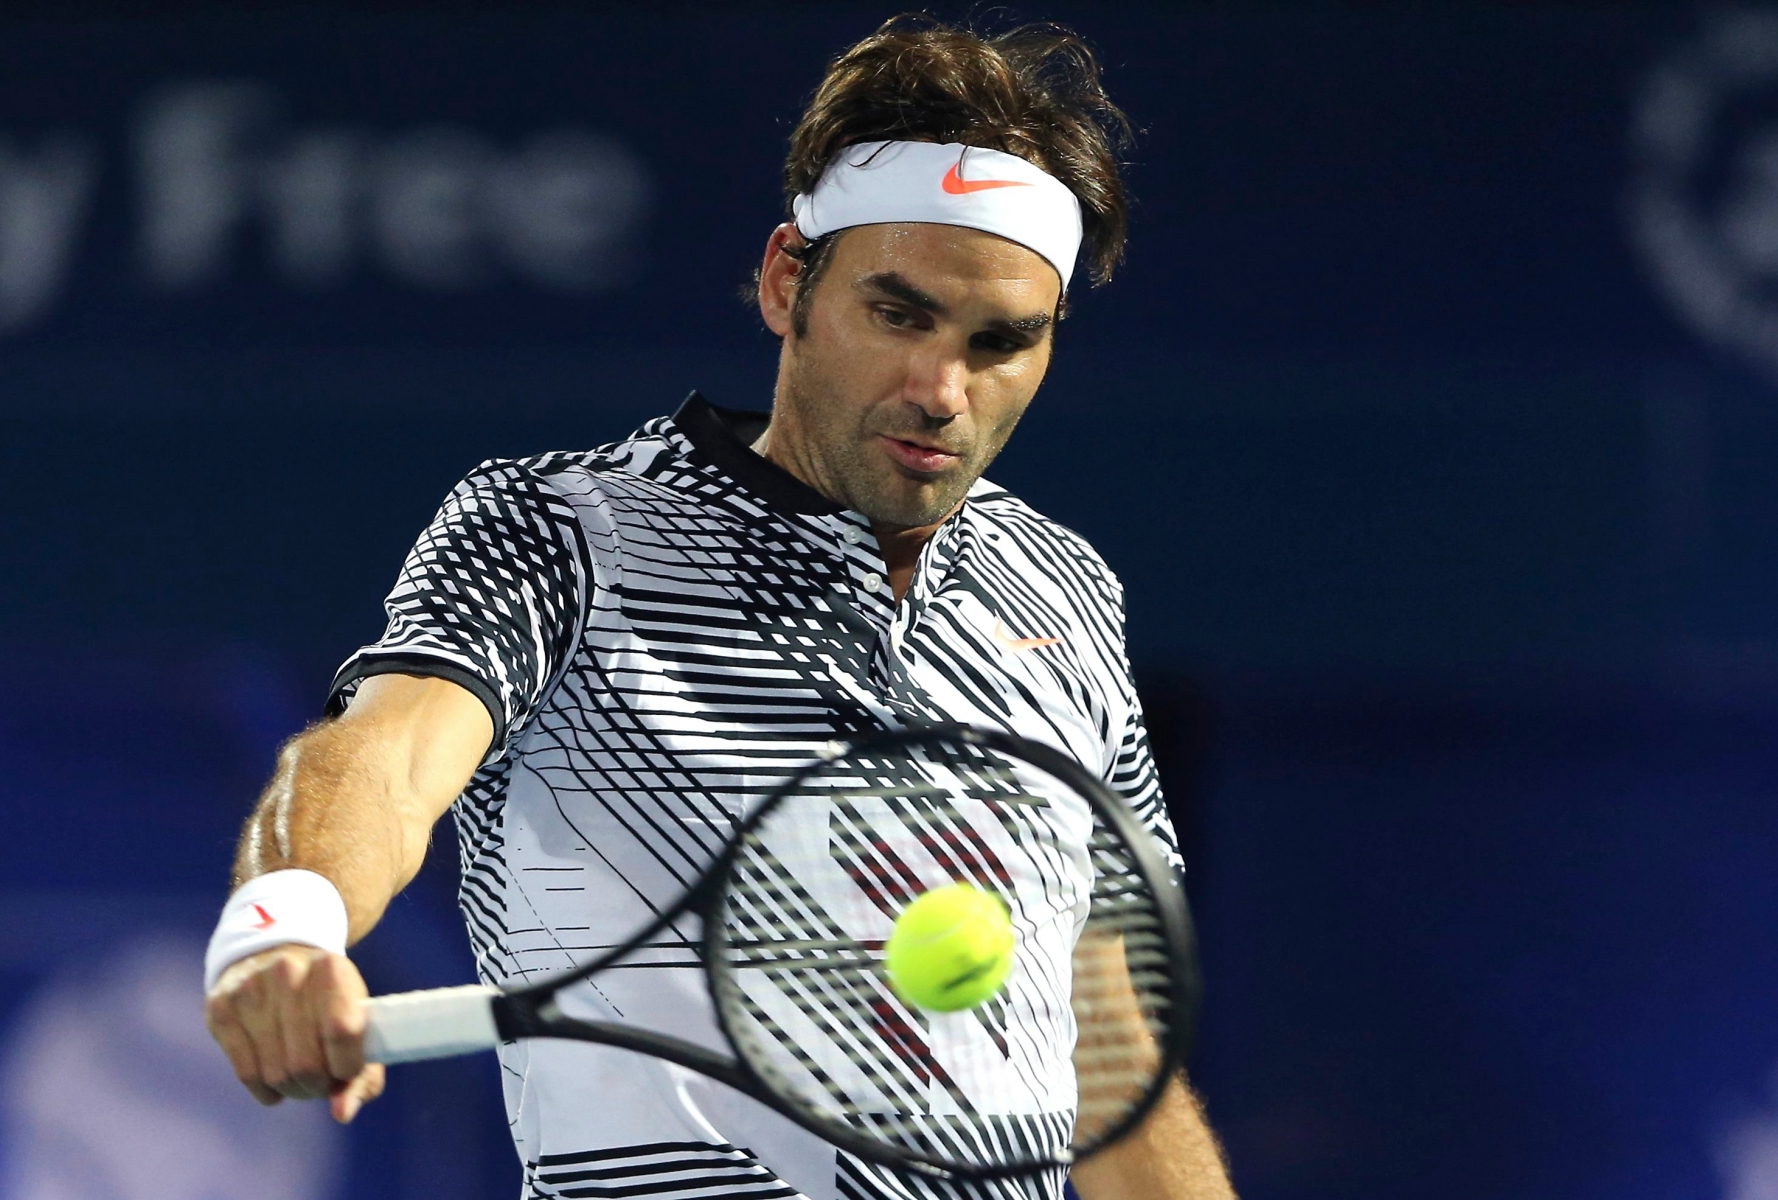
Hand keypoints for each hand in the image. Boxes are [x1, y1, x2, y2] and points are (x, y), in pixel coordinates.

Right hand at [204, 943, 385, 1122]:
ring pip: (276, 1074)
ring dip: (293, 1090)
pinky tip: (274, 1082)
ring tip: (300, 1078)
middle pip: (306, 1064)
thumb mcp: (355, 1017)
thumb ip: (363, 1072)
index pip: (343, 1032)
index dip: (348, 1066)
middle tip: (322, 1081)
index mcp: (332, 967)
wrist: (273, 955)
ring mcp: (249, 989)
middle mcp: (288, 972)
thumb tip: (341, 1113)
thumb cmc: (325, 998)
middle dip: (319, 1085)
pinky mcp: (220, 1009)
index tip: (348, 1070)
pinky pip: (247, 1074)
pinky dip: (266, 1091)